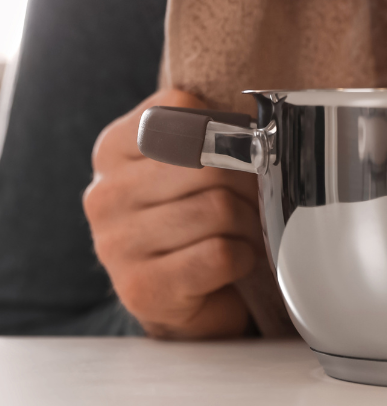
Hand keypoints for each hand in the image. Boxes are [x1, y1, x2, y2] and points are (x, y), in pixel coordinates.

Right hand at [83, 90, 261, 338]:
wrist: (182, 294)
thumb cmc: (194, 213)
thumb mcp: (192, 159)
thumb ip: (211, 130)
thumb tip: (262, 127)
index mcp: (114, 148)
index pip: (183, 110)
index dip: (229, 131)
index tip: (238, 153)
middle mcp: (106, 194)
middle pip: (209, 164)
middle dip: (247, 184)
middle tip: (251, 200)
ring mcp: (116, 245)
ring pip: (218, 209)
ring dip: (248, 223)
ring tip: (240, 231)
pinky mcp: (142, 288)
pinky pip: (220, 253)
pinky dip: (243, 256)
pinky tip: (231, 260)